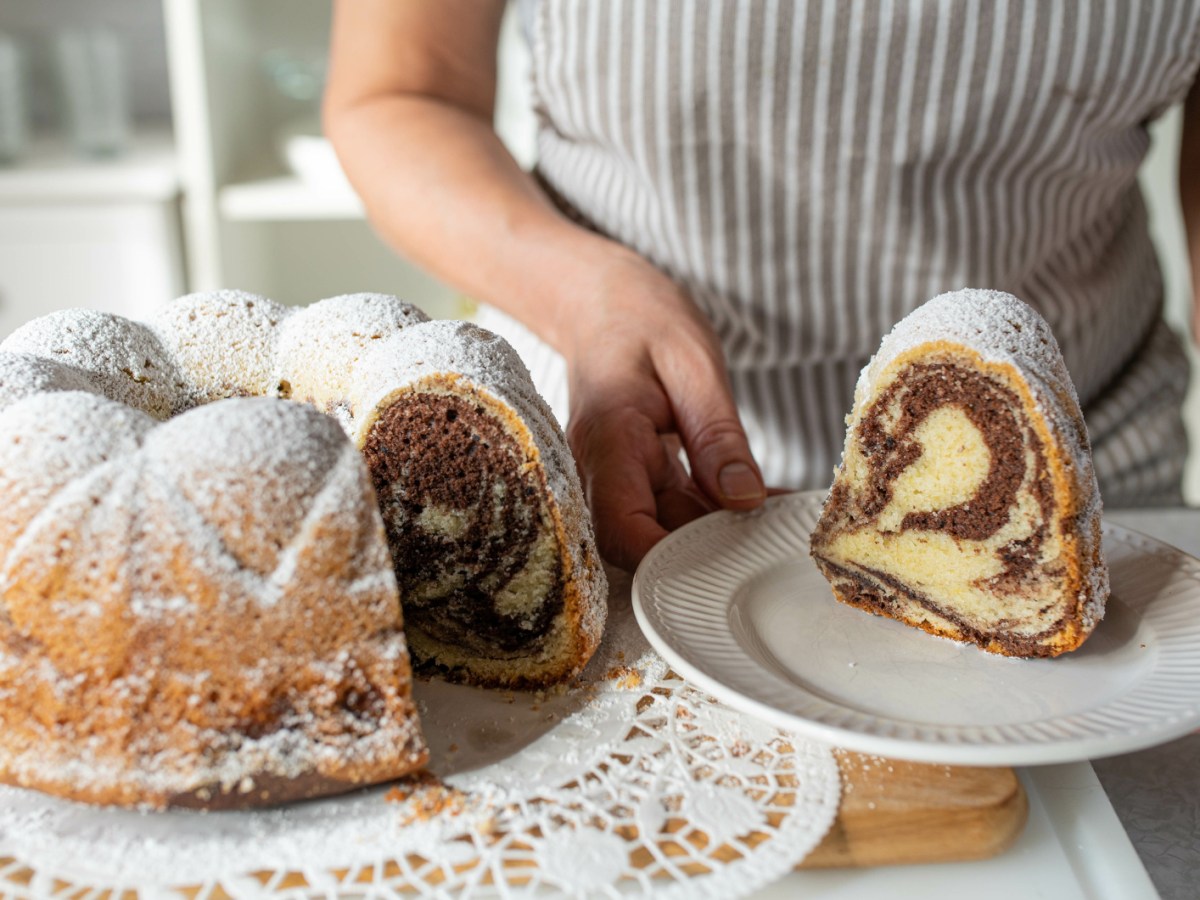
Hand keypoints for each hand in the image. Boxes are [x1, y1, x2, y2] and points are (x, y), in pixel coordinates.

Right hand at [560, 249, 765, 570]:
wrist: (595, 299)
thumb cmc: (637, 316)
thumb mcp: (692, 362)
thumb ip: (717, 434)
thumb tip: (745, 500)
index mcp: (608, 441)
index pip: (623, 529)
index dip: (669, 560)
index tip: (728, 560)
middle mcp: (603, 471)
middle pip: (647, 542)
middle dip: (709, 551)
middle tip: (774, 538)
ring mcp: (618, 477)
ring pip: (667, 530)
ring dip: (721, 531)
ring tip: (780, 517)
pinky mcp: (638, 475)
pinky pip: (678, 506)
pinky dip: (719, 508)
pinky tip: (765, 499)